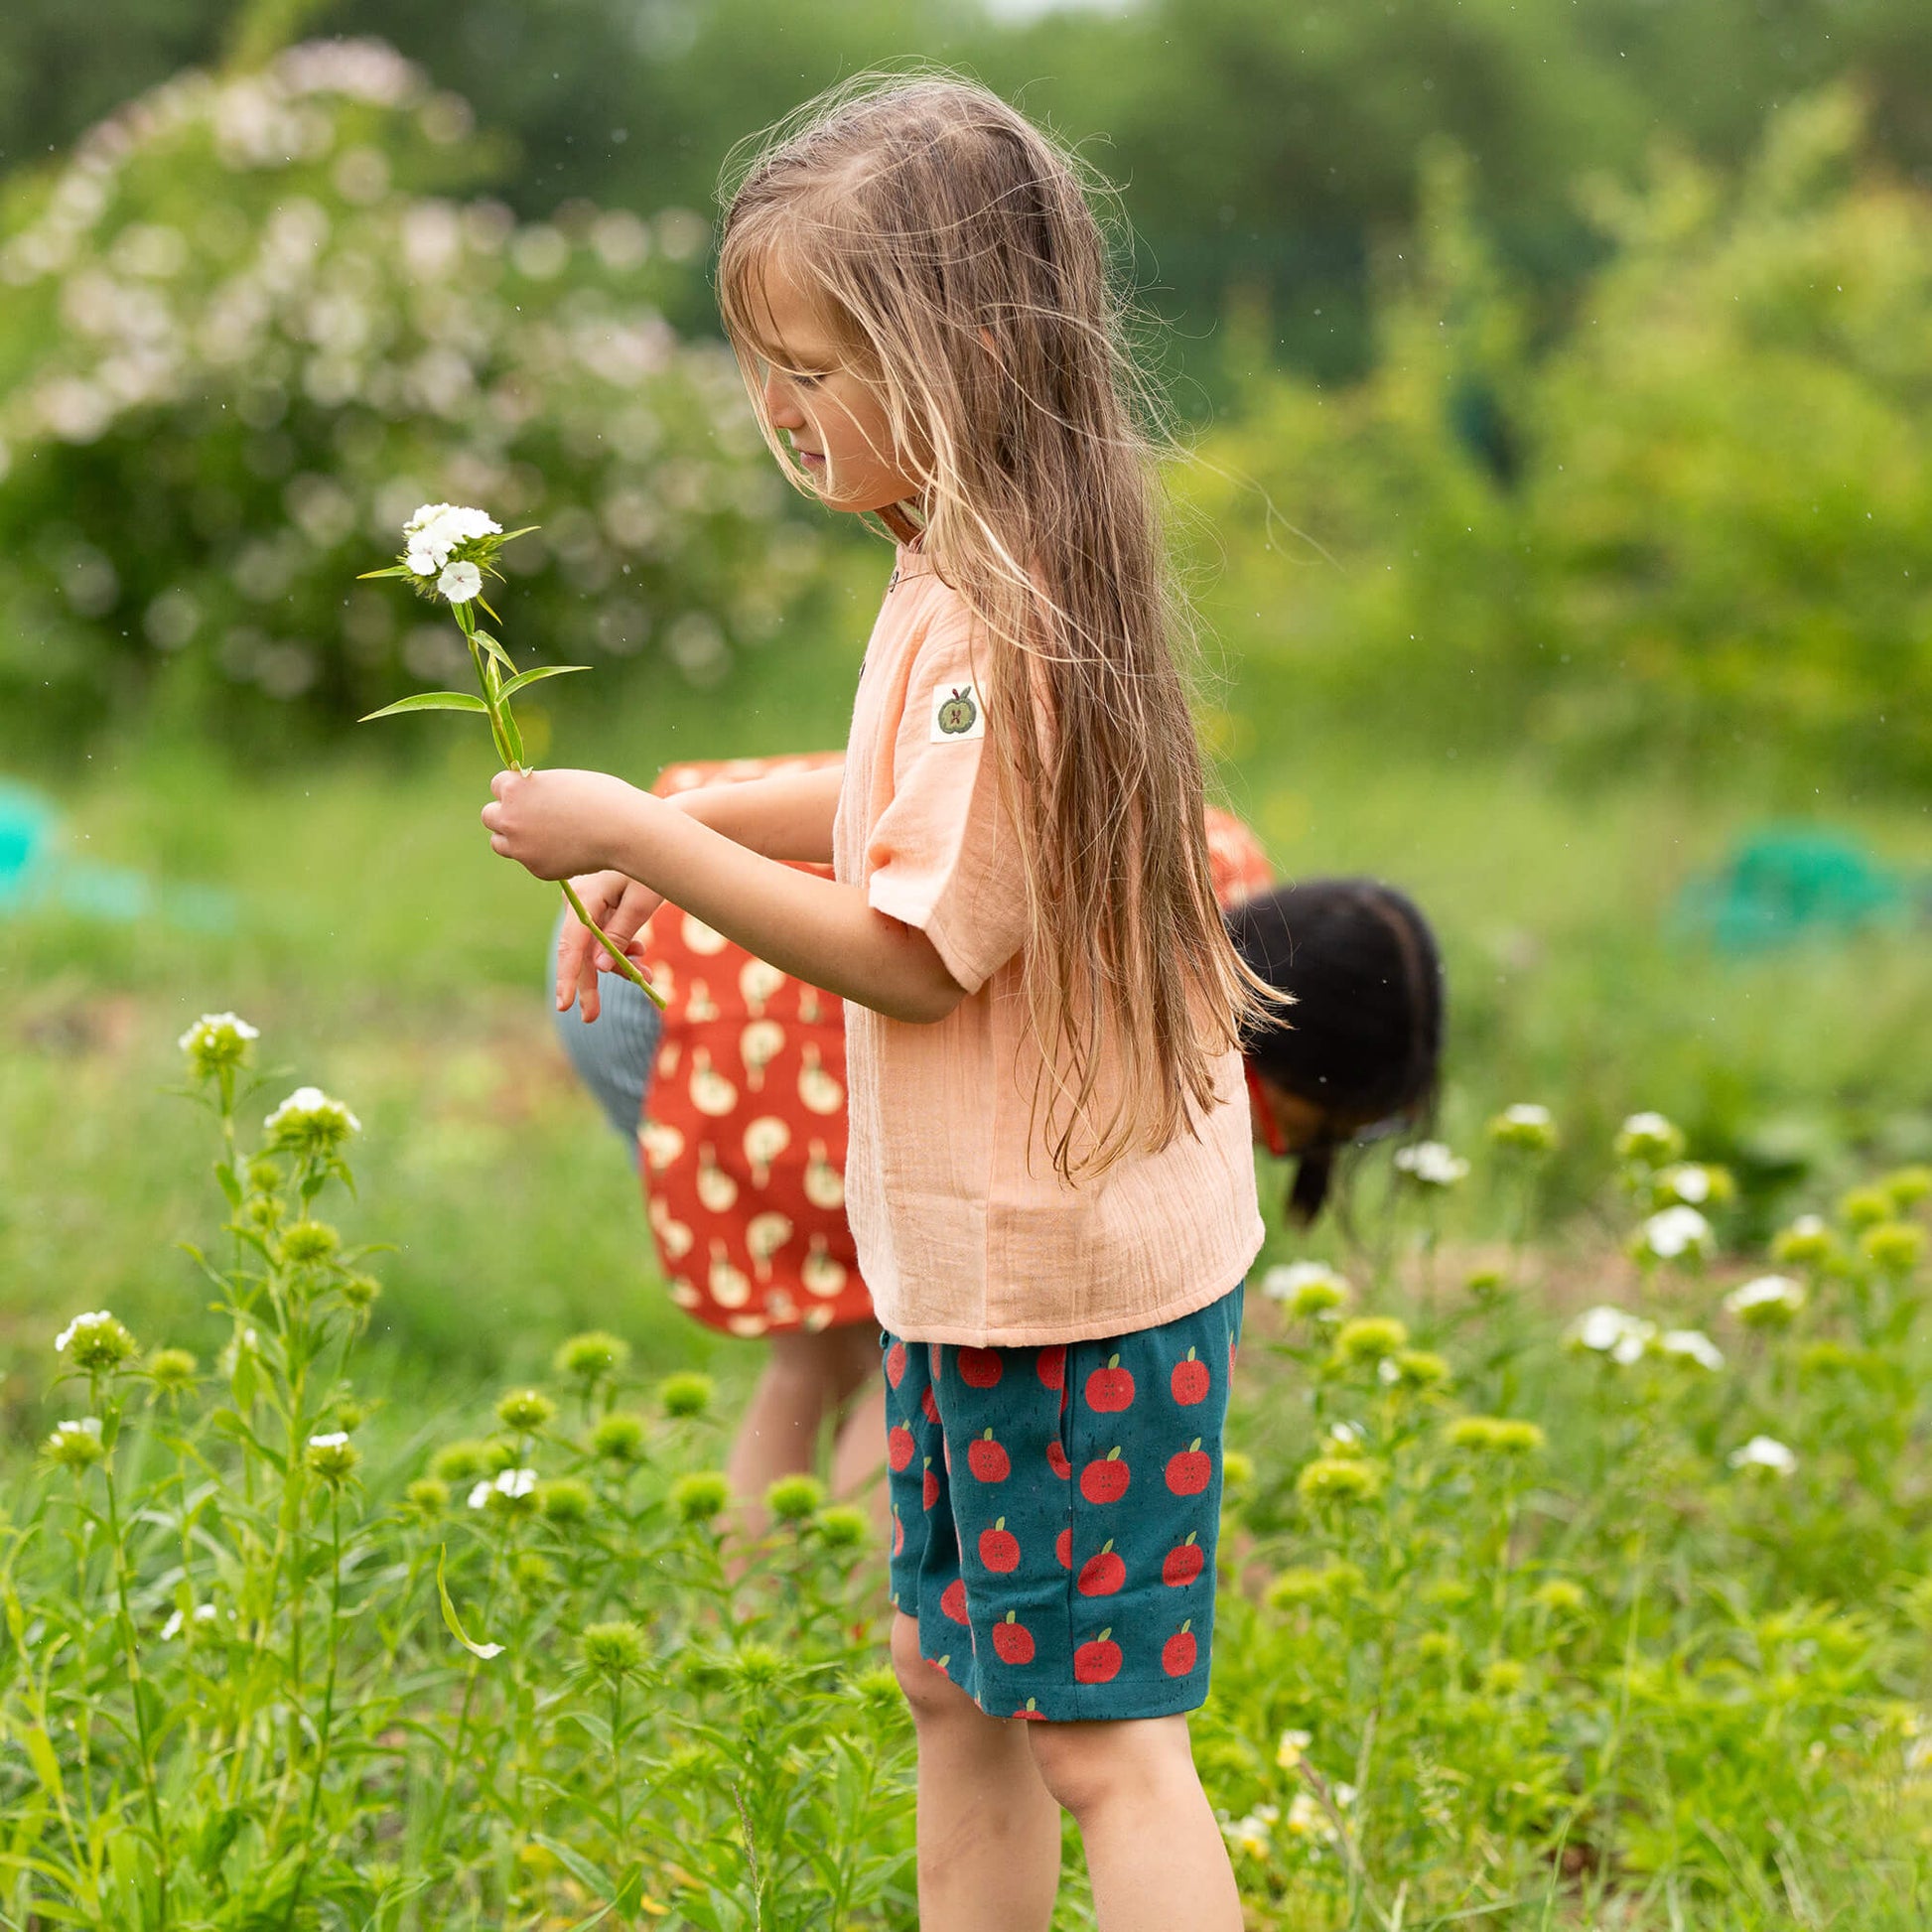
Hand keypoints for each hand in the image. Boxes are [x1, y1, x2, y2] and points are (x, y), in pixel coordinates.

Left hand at [481, 767, 638, 881]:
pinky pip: (530, 861)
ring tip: (543, 835)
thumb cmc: (601, 797)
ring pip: (500, 844)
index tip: (530, 793)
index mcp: (515, 788)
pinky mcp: (537, 869)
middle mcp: (510, 817)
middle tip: (530, 817)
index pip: (497, 785)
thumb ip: (538, 789)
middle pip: (489, 816)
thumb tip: (528, 802)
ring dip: (515, 839)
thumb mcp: (562, 782)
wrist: (621, 830)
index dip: (515, 789)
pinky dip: (542, 857)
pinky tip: (567, 850)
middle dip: (506, 815)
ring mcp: (521, 847)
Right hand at [556, 869, 667, 1021]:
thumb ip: (619, 935)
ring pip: (594, 949)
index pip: (573, 944)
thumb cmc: (652, 869)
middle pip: (580, 952)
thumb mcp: (641, 902)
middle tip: (591, 1017)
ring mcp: (586, 907)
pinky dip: (621, 951)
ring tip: (648, 977)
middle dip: (590, 986)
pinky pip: (602, 939)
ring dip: (618, 967)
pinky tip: (639, 954)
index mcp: (586, 897)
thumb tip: (599, 968)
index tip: (564, 1004)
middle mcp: (578, 903)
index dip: (568, 977)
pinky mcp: (596, 909)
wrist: (655, 841)